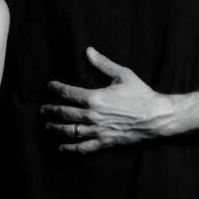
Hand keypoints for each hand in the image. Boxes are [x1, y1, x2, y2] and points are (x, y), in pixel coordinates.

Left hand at [41, 47, 174, 153]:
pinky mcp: (104, 141)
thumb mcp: (122, 74)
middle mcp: (92, 116)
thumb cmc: (141, 94)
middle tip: (43, 109)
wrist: (156, 117)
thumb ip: (103, 63)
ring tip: (48, 125)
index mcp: (95, 98)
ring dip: (56, 128)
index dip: (56, 89)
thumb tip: (89, 51)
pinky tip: (62, 148)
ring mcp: (97, 130)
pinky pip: (83, 147)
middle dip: (51, 110)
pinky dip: (70, 148)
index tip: (50, 86)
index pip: (68, 93)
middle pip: (64, 113)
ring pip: (70, 131)